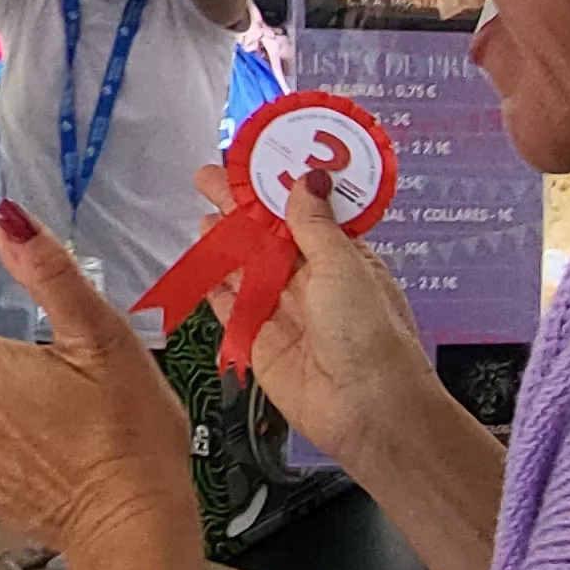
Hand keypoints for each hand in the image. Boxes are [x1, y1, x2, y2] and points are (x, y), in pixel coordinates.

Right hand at [193, 162, 450, 477]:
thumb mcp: (343, 265)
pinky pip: (231, 308)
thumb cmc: (370, 335)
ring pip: (247, 269)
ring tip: (202, 217)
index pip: (304, 212)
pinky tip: (199, 265)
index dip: (276, 186)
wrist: (366, 410)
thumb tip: (307, 179)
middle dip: (239, 207)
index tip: (250, 159)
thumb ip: (313, 224)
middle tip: (208, 178)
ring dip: (225, 243)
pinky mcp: (260, 342)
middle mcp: (314, 282)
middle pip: (269, 236)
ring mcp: (285, 312)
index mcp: (344, 258)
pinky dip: (215, 287)